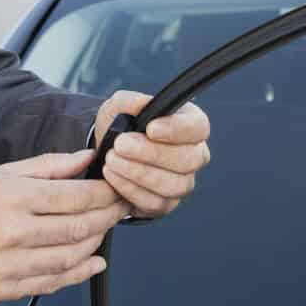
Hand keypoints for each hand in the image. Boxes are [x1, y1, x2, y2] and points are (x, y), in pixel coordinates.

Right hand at [0, 150, 125, 301]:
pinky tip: (93, 261)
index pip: (73, 196)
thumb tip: (87, 159)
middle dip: (107, 217)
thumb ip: (49, 166)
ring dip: (96, 243)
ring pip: (70, 257)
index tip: (117, 190)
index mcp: (12, 197)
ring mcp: (9, 265)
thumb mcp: (3, 173)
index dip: (103, 194)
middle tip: (120, 209)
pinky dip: (79, 273)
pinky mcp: (7, 289)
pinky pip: (54, 283)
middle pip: (77, 228)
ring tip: (104, 230)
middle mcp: (12, 232)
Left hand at [93, 90, 210, 218]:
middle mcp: (193, 155)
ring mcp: (182, 183)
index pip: (199, 126)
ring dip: (138, 173)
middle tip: (121, 145)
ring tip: (112, 160)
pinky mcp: (166, 204)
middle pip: (189, 159)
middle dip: (152, 153)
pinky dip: (130, 189)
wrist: (106, 155)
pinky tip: (113, 176)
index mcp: (189, 125)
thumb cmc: (121, 127)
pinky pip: (155, 202)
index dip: (178, 129)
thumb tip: (142, 104)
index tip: (150, 129)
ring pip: (173, 184)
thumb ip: (129, 101)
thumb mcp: (118, 107)